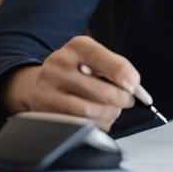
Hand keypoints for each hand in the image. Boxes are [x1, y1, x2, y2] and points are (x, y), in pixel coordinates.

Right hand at [0, 35, 136, 130]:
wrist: (38, 83)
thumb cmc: (76, 71)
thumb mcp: (93, 58)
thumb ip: (115, 67)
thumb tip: (134, 86)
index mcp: (77, 46)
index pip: (102, 58)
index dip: (122, 74)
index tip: (134, 85)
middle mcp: (59, 64)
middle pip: (101, 90)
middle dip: (121, 100)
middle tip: (127, 100)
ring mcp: (48, 88)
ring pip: (89, 111)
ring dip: (109, 114)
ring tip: (114, 110)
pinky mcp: (44, 111)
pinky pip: (77, 124)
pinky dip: (95, 125)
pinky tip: (99, 118)